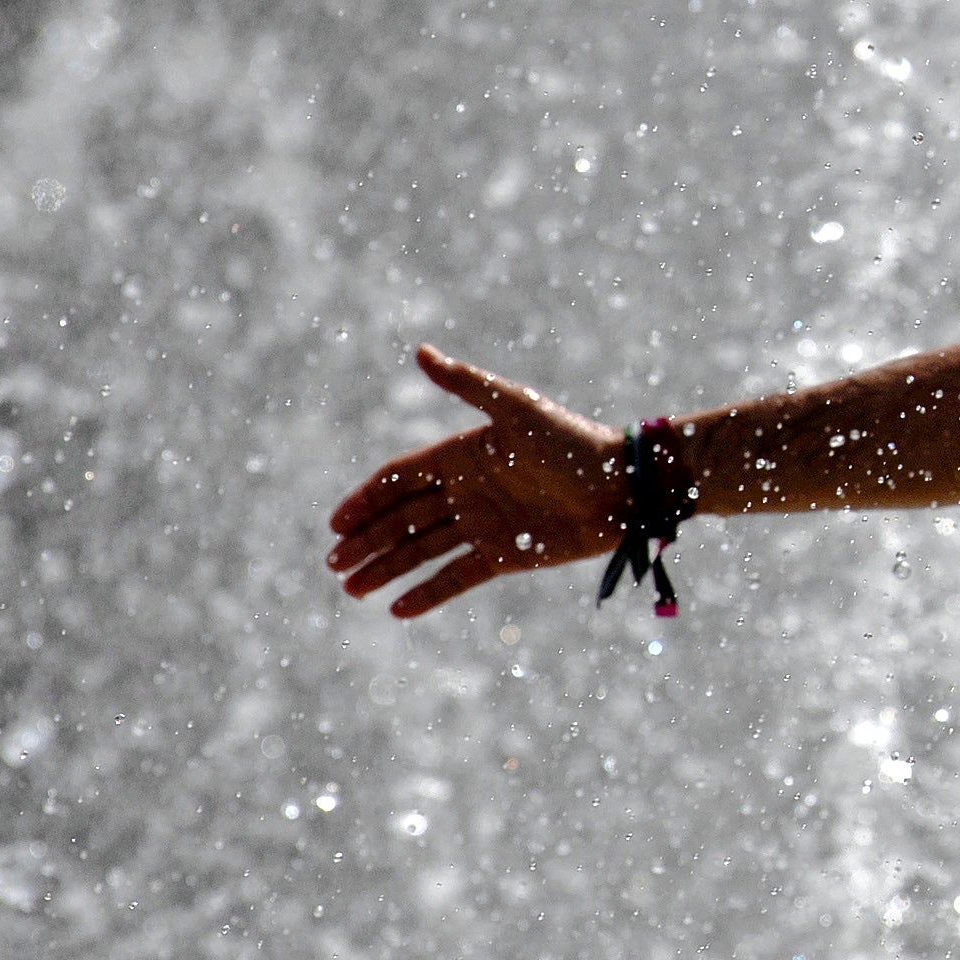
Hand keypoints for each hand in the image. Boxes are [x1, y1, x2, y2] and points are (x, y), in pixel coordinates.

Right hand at [326, 346, 624, 617]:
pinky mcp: (505, 556)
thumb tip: (420, 351)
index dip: (366, 499)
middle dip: (366, 539)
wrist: (626, 487)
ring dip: (386, 568)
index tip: (336, 524)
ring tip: (351, 588)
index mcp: (462, 455)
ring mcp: (484, 525)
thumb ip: (466, 383)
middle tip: (334, 562)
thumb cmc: (574, 440)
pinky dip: (427, 592)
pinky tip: (396, 608)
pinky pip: (456, 576)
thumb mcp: (516, 408)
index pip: (400, 479)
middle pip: (403, 518)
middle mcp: (467, 491)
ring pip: (422, 550)